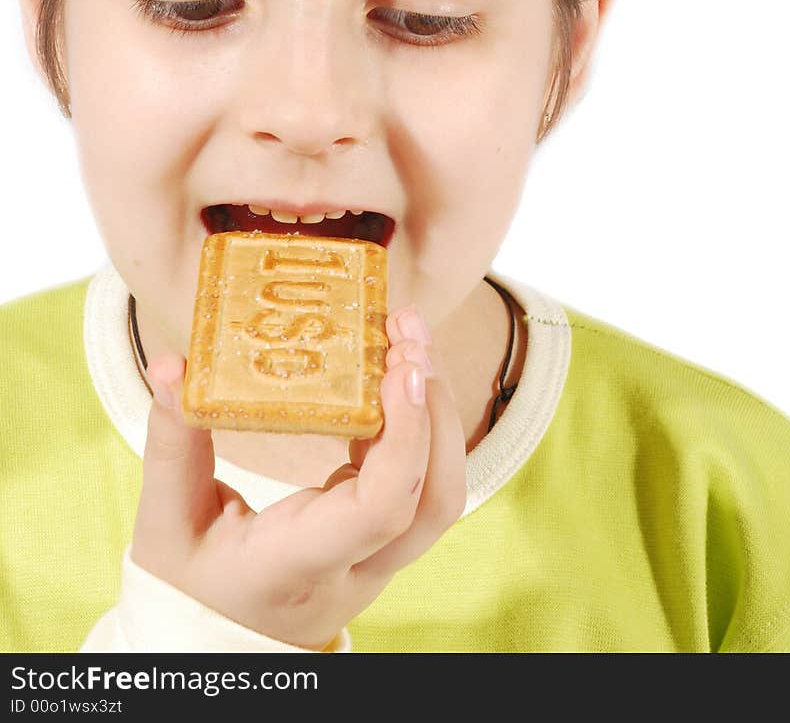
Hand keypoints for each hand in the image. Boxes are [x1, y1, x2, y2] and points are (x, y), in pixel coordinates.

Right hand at [130, 308, 466, 648]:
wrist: (212, 645)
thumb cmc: (186, 587)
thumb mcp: (164, 523)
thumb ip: (170, 443)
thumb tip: (169, 363)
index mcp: (295, 566)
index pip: (379, 512)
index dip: (405, 439)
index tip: (399, 369)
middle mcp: (351, 570)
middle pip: (432, 501)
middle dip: (434, 409)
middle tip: (406, 332)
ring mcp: (374, 561)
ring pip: (438, 495)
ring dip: (435, 411)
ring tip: (407, 338)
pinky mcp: (379, 540)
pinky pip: (419, 484)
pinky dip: (418, 423)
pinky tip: (390, 370)